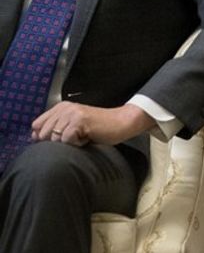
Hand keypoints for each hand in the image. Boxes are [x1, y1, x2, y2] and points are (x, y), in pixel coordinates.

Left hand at [31, 102, 154, 146]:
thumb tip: (33, 137)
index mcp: (61, 107)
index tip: (62, 138)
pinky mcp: (79, 121)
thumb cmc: (99, 127)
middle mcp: (64, 108)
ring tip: (82, 137)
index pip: (36, 125)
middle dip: (57, 142)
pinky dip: (77, 144)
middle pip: (43, 134)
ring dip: (68, 143)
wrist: (121, 122)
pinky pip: (67, 141)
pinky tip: (88, 138)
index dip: (44, 136)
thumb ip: (55, 127)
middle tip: (76, 137)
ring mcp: (72, 113)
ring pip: (54, 139)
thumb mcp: (73, 124)